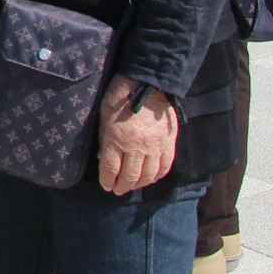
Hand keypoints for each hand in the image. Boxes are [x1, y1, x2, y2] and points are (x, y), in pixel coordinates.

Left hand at [95, 76, 178, 195]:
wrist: (146, 83)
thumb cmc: (118, 98)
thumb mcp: (103, 118)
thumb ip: (104, 140)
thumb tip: (104, 159)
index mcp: (116, 139)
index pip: (110, 169)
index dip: (107, 181)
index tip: (106, 186)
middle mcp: (136, 145)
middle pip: (130, 176)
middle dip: (122, 186)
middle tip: (118, 190)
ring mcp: (155, 145)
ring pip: (148, 175)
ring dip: (139, 184)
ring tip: (133, 185)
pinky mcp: (169, 142)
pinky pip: (165, 166)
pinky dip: (157, 176)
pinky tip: (150, 178)